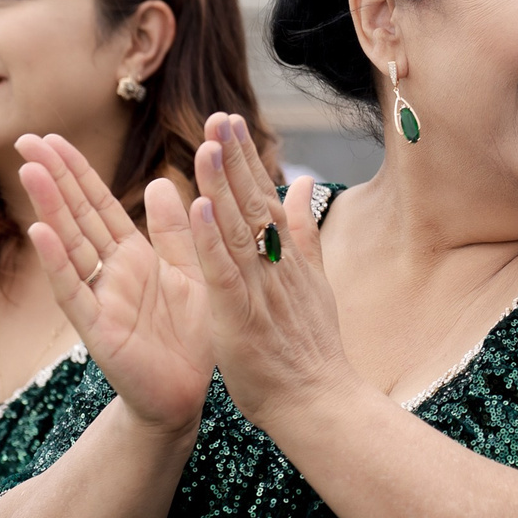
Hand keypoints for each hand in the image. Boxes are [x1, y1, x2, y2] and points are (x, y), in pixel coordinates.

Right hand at [16, 133, 212, 438]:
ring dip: (49, 208)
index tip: (51, 136)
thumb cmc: (190, 337)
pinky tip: (39, 232)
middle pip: (77, 216)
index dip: (76, 171)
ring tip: (30, 170)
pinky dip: (57, 262)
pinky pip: (74, 292)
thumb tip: (160, 181)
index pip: (98, 205)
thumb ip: (175, 232)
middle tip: (25, 138)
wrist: (186, 396)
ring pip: (70, 245)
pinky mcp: (98, 331)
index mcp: (133, 256)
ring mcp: (100, 299)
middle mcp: (110, 273)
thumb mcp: (191, 273)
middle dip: (53, 177)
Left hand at [178, 114, 360, 431]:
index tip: (229, 122)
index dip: (245, 159)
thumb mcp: (313, 281)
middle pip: (251, 203)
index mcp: (285, 258)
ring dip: (222, 186)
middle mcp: (274, 266)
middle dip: (234, 158)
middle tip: (219, 116)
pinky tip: (199, 209)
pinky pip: (223, 272)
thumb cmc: (310, 349)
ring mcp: (259, 289)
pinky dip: (211, 240)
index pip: (262, 198)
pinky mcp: (240, 316)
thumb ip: (305, 231)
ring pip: (236, 229)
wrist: (318, 401)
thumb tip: (304, 183)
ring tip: (208, 146)